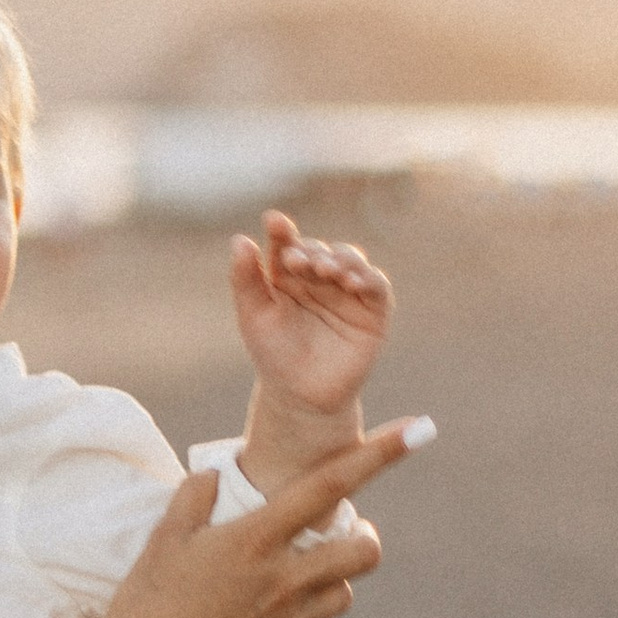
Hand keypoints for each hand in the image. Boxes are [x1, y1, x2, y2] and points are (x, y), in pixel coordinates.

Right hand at [78, 417, 414, 617]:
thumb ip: (193, 501)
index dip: (379, 454)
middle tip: (342, 532)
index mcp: (254, 542)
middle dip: (365, 537)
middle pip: (364, 552)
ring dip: (332, 578)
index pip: (330, 486)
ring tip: (296, 574)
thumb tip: (215, 476)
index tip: (421, 429)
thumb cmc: (143, 614)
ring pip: (343, 594)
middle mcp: (283, 581)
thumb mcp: (160, 545)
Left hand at [231, 210, 392, 453]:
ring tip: (325, 268)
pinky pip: (377, 287)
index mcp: (289, 275)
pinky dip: (367, 278)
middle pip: (320, 250)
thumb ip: (245, 279)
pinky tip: (350, 281)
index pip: (287, 245)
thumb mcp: (253, 316)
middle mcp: (320, 278)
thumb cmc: (274, 354)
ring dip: (340, 258)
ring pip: (351, 260)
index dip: (281, 231)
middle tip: (296, 260)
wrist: (301, 396)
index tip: (274, 221)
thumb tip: (240, 239)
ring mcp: (348, 292)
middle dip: (310, 250)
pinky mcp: (373, 311)